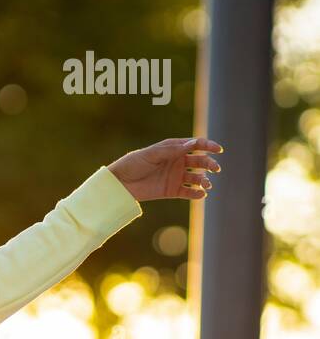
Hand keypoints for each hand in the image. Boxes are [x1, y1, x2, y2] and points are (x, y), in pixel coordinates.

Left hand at [107, 137, 224, 201]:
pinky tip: (200, 194)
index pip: (195, 145)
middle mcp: (178, 162)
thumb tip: (192, 144)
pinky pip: (189, 192)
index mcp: (173, 149)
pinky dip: (197, 193)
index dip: (208, 146)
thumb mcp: (151, 154)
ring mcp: (176, 176)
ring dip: (205, 180)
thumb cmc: (133, 164)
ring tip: (206, 185)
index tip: (218, 149)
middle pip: (200, 161)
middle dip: (209, 164)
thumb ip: (171, 150)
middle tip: (215, 168)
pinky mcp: (173, 190)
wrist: (120, 183)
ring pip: (197, 178)